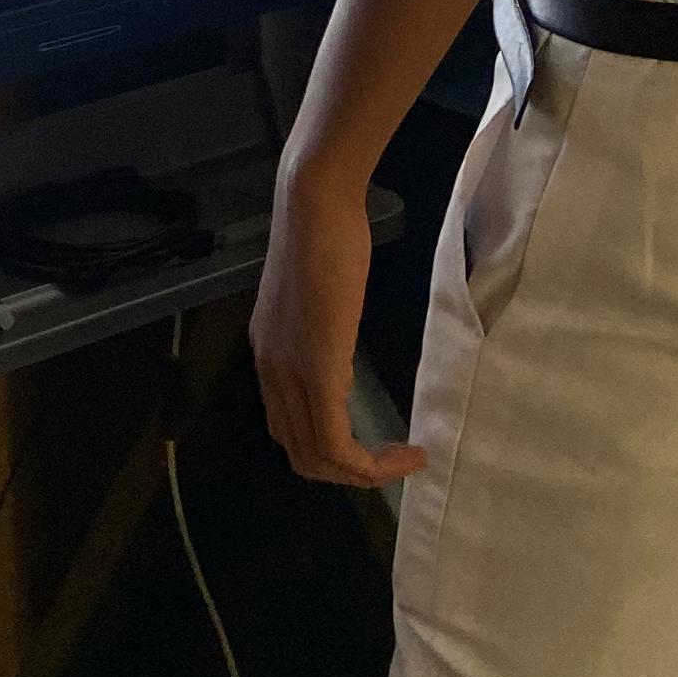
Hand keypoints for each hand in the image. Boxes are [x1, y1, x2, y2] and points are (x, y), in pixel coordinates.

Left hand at [252, 157, 424, 489]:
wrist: (315, 203)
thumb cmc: (324, 231)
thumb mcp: (318, 293)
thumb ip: (321, 327)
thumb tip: (337, 346)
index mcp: (269, 354)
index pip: (288, 427)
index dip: (329, 449)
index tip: (375, 442)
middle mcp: (270, 372)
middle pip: (300, 454)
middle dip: (349, 472)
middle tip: (393, 461)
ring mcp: (290, 374)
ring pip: (317, 458)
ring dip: (363, 473)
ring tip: (405, 460)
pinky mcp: (318, 371)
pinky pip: (336, 444)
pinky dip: (371, 465)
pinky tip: (408, 454)